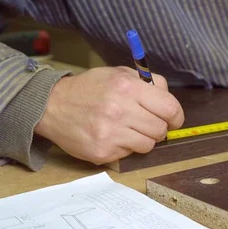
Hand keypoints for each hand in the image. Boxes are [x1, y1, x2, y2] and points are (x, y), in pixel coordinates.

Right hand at [34, 66, 183, 164]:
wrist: (51, 106)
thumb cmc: (89, 88)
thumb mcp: (118, 73)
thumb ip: (147, 83)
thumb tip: (168, 99)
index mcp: (127, 88)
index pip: (169, 108)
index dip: (176, 116)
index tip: (173, 119)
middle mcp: (120, 111)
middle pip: (160, 130)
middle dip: (158, 128)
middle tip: (146, 124)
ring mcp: (110, 134)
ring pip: (147, 145)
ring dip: (142, 139)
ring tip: (127, 129)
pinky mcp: (102, 152)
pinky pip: (128, 154)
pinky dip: (124, 147)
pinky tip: (111, 136)